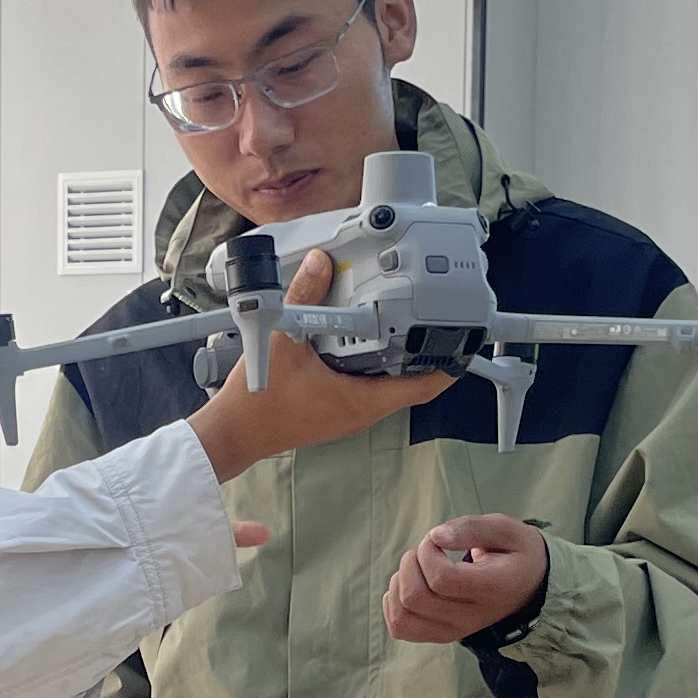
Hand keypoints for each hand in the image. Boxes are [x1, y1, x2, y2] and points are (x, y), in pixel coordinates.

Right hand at [186, 251, 455, 480]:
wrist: (234, 432)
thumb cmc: (260, 402)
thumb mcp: (284, 341)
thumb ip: (305, 298)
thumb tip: (322, 265)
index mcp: (362, 401)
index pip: (422, 387)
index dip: (448, 366)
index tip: (462, 343)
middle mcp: (363, 411)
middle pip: (410, 382)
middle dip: (424, 351)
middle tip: (432, 318)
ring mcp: (349, 412)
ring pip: (389, 384)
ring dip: (397, 357)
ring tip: (402, 322)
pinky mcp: (336, 409)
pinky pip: (368, 385)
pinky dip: (373, 363)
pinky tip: (361, 340)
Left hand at [387, 514, 549, 644]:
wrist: (528, 586)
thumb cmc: (514, 553)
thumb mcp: (505, 529)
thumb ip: (472, 528)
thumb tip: (436, 536)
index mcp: (492, 588)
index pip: (442, 579)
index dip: (428, 552)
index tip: (437, 539)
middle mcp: (472, 617)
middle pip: (415, 598)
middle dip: (410, 564)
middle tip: (427, 550)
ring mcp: (454, 630)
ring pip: (402, 618)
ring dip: (400, 584)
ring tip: (418, 568)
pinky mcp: (440, 635)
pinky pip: (400, 628)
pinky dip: (394, 604)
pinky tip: (411, 584)